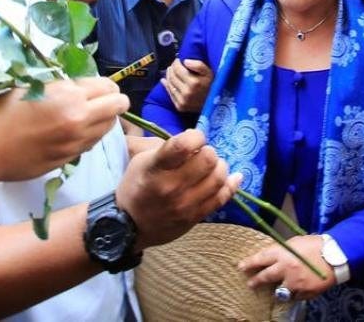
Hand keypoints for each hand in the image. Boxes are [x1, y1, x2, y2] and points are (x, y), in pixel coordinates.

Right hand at [0, 77, 128, 184]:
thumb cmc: (0, 110)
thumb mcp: (35, 87)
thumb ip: (65, 88)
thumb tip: (84, 88)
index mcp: (70, 97)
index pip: (107, 87)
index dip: (106, 85)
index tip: (101, 86)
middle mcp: (80, 120)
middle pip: (117, 107)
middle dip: (114, 100)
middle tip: (104, 99)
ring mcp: (76, 142)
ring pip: (107, 128)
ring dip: (103, 119)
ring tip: (88, 115)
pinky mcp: (69, 159)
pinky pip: (91, 143)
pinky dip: (89, 135)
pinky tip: (75, 131)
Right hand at [117, 128, 241, 249]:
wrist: (128, 227)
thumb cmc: (136, 187)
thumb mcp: (141, 160)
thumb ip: (167, 147)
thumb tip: (194, 140)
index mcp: (155, 168)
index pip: (184, 145)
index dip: (196, 136)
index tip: (194, 138)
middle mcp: (171, 186)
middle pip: (208, 160)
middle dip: (209, 151)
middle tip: (203, 154)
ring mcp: (185, 204)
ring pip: (218, 178)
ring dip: (220, 166)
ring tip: (212, 166)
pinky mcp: (195, 217)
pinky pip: (222, 198)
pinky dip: (232, 184)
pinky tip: (234, 176)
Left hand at [162, 58, 212, 112]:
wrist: (215, 104)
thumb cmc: (213, 86)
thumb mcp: (209, 73)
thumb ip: (198, 65)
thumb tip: (185, 61)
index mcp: (194, 82)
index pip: (177, 69)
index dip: (176, 63)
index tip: (178, 60)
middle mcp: (187, 92)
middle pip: (172, 76)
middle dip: (172, 68)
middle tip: (174, 65)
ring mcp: (182, 100)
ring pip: (170, 84)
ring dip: (168, 76)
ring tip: (171, 71)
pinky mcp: (180, 106)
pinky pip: (170, 94)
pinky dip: (166, 86)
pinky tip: (165, 80)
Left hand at [239, 235, 335, 300]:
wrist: (335, 256)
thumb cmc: (315, 245)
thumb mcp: (295, 242)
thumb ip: (282, 250)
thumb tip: (271, 256)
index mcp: (282, 254)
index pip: (260, 259)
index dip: (249, 263)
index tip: (240, 267)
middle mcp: (285, 269)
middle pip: (265, 277)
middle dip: (255, 281)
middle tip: (250, 283)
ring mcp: (294, 283)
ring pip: (279, 291)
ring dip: (277, 290)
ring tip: (277, 289)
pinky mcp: (304, 292)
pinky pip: (295, 296)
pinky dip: (295, 293)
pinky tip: (297, 290)